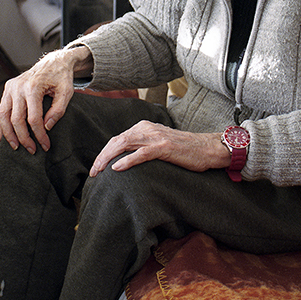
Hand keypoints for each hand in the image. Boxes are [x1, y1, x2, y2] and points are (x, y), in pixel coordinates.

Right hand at [0, 45, 91, 152]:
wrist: (53, 62)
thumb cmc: (61, 77)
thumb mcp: (66, 92)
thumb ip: (58, 110)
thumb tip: (47, 127)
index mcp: (34, 87)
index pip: (33, 117)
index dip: (39, 134)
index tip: (45, 145)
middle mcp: (19, 86)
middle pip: (16, 119)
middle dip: (23, 137)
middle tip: (32, 150)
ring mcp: (11, 87)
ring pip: (4, 115)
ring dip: (8, 134)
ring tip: (15, 147)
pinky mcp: (8, 88)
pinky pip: (1, 109)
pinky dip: (0, 124)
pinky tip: (1, 137)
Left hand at [89, 122, 230, 176]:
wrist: (207, 148)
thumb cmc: (184, 151)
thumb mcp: (159, 145)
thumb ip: (143, 147)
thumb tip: (125, 161)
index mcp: (144, 127)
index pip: (118, 139)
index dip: (105, 152)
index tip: (96, 167)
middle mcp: (147, 129)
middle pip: (117, 141)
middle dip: (102, 156)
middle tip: (93, 172)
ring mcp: (155, 137)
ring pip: (124, 145)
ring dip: (108, 159)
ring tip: (98, 171)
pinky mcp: (164, 147)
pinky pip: (141, 153)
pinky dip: (127, 161)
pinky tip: (116, 169)